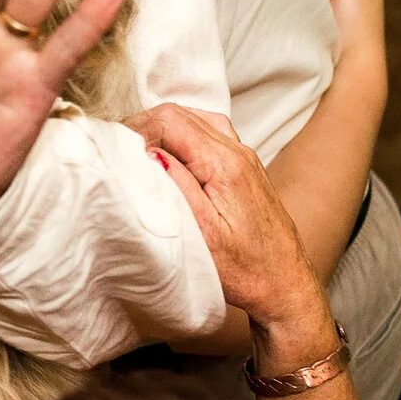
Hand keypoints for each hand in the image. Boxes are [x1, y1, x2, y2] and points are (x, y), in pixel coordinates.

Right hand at [133, 102, 329, 341]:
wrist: (286, 286)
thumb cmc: (245, 270)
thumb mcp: (204, 233)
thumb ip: (176, 186)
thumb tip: (147, 150)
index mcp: (226, 164)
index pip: (169, 120)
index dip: (135, 128)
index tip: (114, 152)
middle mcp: (239, 152)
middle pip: (180, 113)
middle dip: (142, 126)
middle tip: (117, 153)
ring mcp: (244, 157)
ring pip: (193, 118)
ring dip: (161, 129)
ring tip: (137, 154)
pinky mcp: (244, 167)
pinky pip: (207, 133)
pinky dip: (180, 136)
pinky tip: (168, 157)